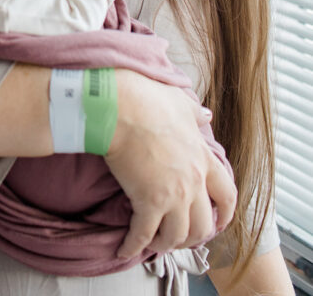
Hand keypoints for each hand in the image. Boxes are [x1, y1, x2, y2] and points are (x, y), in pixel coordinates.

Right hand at [106, 69, 236, 258]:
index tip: (219, 222)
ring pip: (178, 235)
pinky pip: (144, 235)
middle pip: (203, 224)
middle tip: (181, 237)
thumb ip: (195, 113)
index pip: (227, 194)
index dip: (226, 213)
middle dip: (193, 236)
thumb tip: (207, 115)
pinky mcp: (148, 203)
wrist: (119, 107)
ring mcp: (173, 195)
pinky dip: (134, 246)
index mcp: (203, 158)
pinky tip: (125, 249)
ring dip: (166, 244)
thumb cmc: (147, 99)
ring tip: (154, 243)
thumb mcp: (179, 101)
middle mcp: (193, 181)